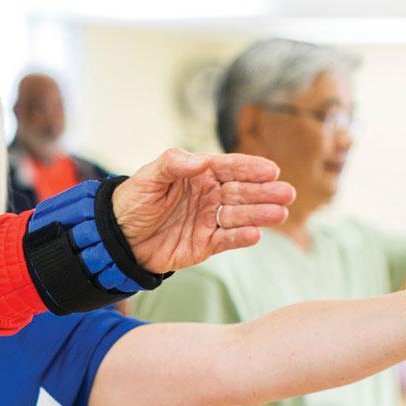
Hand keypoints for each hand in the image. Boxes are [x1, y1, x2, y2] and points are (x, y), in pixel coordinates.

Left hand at [111, 149, 293, 272]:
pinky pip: (227, 240)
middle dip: (265, 192)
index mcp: (198, 174)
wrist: (117, 238)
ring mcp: (209, 220)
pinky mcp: (205, 244)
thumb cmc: (133, 201)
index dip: (251, 168)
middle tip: (287, 193)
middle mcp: (209, 195)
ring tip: (280, 213)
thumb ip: (173, 164)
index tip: (272, 169)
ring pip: (240, 215)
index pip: (230, 168)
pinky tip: (255, 234)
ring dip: (260, 214)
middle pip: (242, 192)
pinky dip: (241, 238)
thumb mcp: (149, 177)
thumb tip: (202, 160)